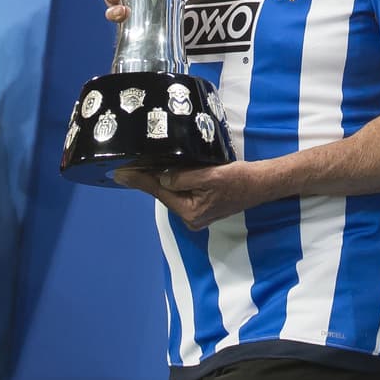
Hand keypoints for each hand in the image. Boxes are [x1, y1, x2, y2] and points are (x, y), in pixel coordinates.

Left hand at [113, 161, 267, 230]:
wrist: (262, 184)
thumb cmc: (239, 179)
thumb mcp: (209, 176)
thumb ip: (181, 178)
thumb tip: (159, 177)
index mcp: (190, 213)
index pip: (158, 191)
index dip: (138, 180)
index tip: (118, 173)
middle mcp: (190, 218)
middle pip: (161, 193)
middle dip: (146, 177)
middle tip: (126, 162)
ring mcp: (195, 213)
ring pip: (169, 192)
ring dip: (157, 177)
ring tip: (140, 163)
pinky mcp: (200, 206)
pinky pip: (179, 191)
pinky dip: (171, 180)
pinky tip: (162, 169)